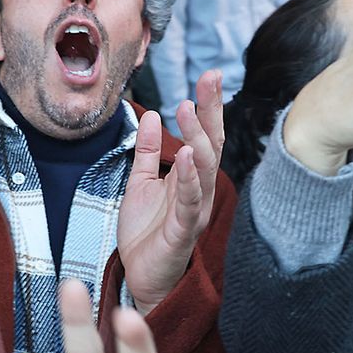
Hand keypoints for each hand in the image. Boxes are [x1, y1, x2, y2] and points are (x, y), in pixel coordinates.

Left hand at [117, 71, 224, 314]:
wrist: (139, 276)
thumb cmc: (146, 233)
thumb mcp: (139, 182)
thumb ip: (145, 152)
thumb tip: (147, 116)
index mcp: (191, 177)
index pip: (204, 135)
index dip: (208, 106)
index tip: (209, 76)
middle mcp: (199, 190)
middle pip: (212, 144)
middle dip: (212, 111)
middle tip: (209, 78)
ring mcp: (194, 210)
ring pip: (204, 169)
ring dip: (198, 137)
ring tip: (188, 109)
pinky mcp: (183, 230)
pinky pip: (190, 201)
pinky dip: (189, 177)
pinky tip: (186, 155)